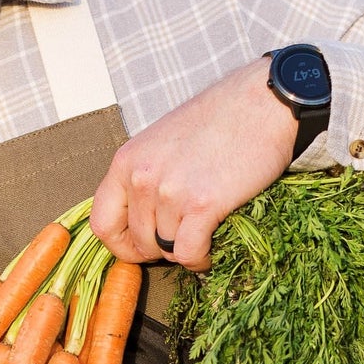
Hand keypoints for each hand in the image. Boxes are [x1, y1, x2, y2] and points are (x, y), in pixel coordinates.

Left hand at [88, 57, 299, 270]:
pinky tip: (210, 250)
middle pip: (138, 242)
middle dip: (161, 249)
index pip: (102, 224)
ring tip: (203, 232)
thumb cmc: (217, 120)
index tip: (141, 247)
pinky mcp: (202, 204)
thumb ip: (143, 178)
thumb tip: (137, 222)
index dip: (122, 245)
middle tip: (184, 236)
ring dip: (185, 250)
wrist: (261, 103)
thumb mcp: (160, 143)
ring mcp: (170, 191)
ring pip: (166, 249)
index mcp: (126, 161)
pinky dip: (199, 260)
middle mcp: (142, 177)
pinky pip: (188, 254)